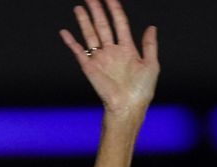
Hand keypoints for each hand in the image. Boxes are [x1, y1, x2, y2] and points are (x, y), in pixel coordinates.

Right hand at [58, 0, 158, 115]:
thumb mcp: (152, 65)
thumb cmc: (142, 90)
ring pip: (90, 34)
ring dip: (84, 21)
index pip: (119, 23)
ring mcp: (100, 58)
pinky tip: (65, 32)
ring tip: (79, 7)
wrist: (128, 107)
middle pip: (102, 25)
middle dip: (97, 10)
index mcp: (127, 48)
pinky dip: (71, 42)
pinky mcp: (89, 68)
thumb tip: (151, 27)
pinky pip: (78, 52)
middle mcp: (112, 51)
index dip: (115, 9)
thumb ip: (150, 45)